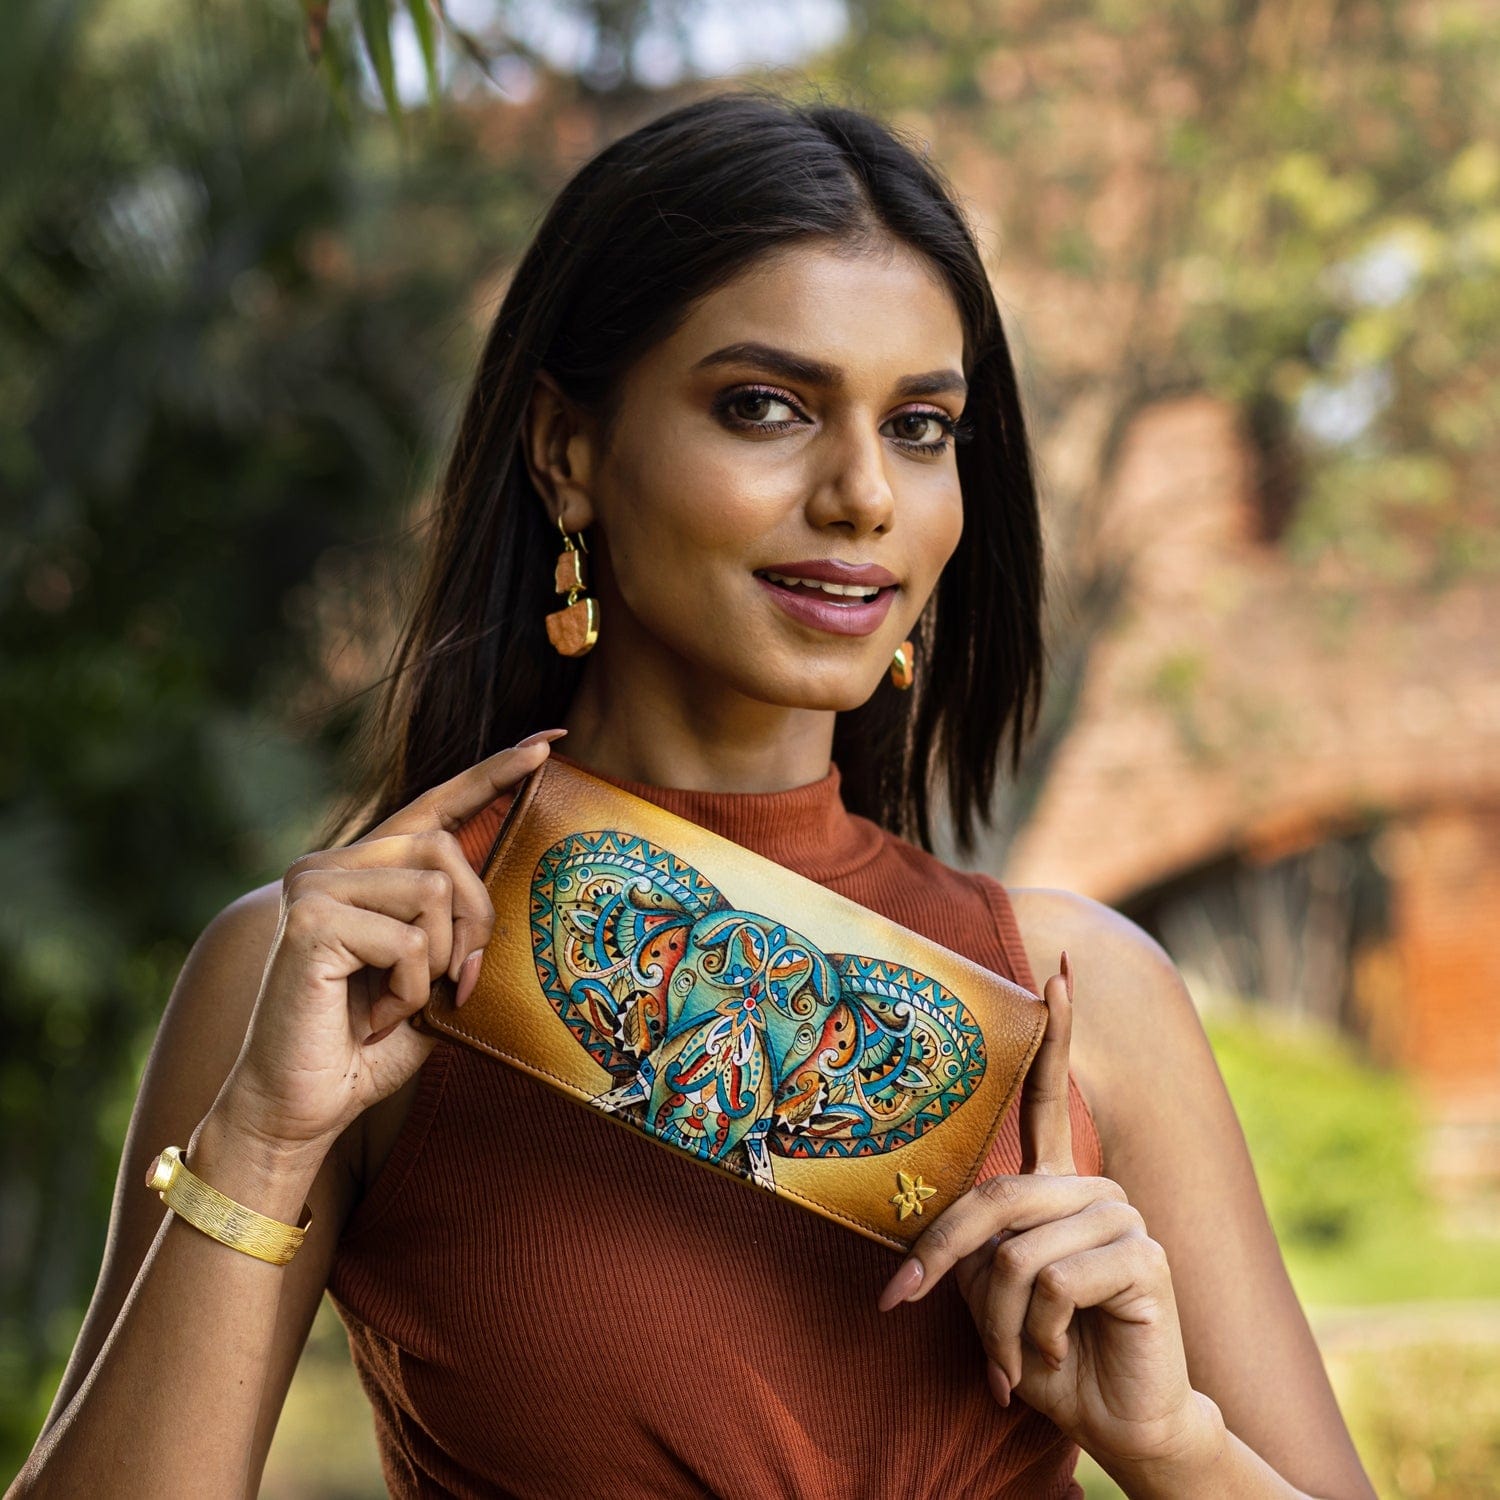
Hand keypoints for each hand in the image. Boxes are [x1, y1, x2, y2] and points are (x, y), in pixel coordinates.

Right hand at [211, 729, 565, 1161]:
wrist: (298, 1106)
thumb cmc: (365, 1046)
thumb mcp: (429, 977)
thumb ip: (456, 929)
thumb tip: (500, 901)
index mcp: (363, 869)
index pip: (437, 804)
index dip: (495, 771)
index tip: (549, 740)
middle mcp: (331, 862)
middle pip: (447, 850)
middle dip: (473, 923)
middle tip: (456, 985)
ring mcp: (314, 885)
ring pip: (433, 891)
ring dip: (436, 964)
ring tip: (400, 1004)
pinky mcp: (310, 920)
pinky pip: (408, 939)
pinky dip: (409, 990)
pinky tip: (377, 1018)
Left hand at [877, 953, 1216, 1474]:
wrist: (1111, 1417)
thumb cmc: (1044, 1351)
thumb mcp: (989, 1291)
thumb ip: (973, 1244)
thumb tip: (928, 1238)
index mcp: (1055, 1185)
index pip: (1050, 1098)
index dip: (1056, 1035)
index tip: (1057, 974)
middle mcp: (1091, 1188)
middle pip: (993, 1201)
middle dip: (943, 1265)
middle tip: (906, 1305)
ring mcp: (1122, 1217)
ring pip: (1016, 1254)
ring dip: (996, 1323)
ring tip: (1017, 1357)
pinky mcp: (1143, 1257)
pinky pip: (1053, 1281)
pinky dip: (1036, 1332)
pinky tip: (1060, 1348)